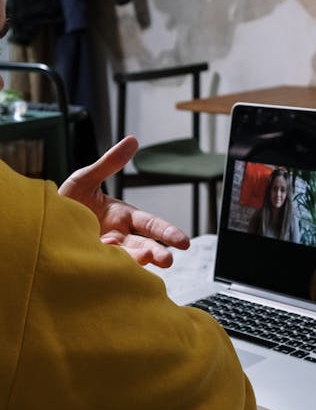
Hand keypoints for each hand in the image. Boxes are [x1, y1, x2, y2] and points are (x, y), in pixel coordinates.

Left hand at [58, 136, 189, 266]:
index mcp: (122, 218)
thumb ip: (109, 163)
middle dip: (158, 253)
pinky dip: (116, 269)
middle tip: (168, 260)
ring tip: (147, 262)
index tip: (183, 243)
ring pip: (128, 260)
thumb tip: (132, 140)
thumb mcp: (86, 179)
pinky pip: (107, 269)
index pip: (151, 225)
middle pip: (145, 246)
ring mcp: (106, 254)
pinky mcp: (92, 265)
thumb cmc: (64, 202)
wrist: (38, 224)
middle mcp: (119, 238)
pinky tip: (121, 268)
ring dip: (139, 262)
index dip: (168, 233)